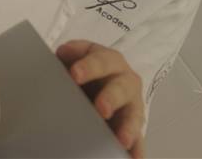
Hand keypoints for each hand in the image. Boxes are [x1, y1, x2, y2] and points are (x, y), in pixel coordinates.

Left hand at [56, 40, 145, 157]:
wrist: (96, 80)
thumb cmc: (85, 68)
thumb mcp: (77, 56)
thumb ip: (70, 54)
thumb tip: (63, 52)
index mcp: (110, 60)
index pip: (100, 61)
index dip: (88, 67)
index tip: (74, 74)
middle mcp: (125, 81)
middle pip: (120, 88)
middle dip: (110, 98)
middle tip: (101, 109)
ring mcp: (132, 105)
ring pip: (133, 115)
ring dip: (128, 128)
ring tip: (122, 140)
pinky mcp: (133, 126)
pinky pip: (138, 139)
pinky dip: (136, 149)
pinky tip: (133, 158)